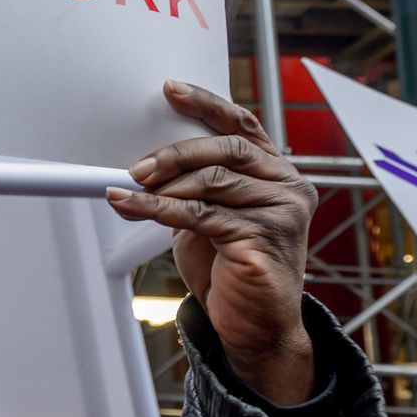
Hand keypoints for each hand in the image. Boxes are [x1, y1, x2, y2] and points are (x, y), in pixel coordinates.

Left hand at [105, 81, 318, 404]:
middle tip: (137, 167)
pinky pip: (202, 215)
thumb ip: (191, 185)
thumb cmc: (232, 268)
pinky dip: (159, 209)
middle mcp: (288, 187)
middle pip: (228, 149)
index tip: (170, 90)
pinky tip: (133, 207)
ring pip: (213, 182)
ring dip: (162, 186)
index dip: (206, 104)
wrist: (255, 326)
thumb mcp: (210, 215)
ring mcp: (282, 213)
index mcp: (277, 172)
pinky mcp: (263, 240)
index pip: (243, 125)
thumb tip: (139, 166)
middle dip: (176, 153)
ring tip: (128, 190)